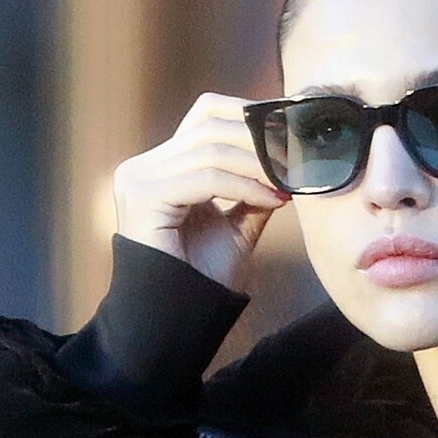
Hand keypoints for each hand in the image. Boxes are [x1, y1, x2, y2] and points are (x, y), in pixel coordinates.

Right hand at [111, 92, 288, 289]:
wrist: (178, 321)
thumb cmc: (202, 279)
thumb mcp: (237, 227)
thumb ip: (253, 193)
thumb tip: (287, 161)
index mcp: (161, 168)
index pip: (206, 118)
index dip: (249, 116)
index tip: (291, 133)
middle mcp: (143, 167)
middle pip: (208, 126)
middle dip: (260, 140)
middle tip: (300, 157)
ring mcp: (138, 179)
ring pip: (210, 150)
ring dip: (259, 164)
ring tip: (290, 180)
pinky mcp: (143, 197)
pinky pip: (206, 178)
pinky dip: (245, 185)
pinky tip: (272, 199)